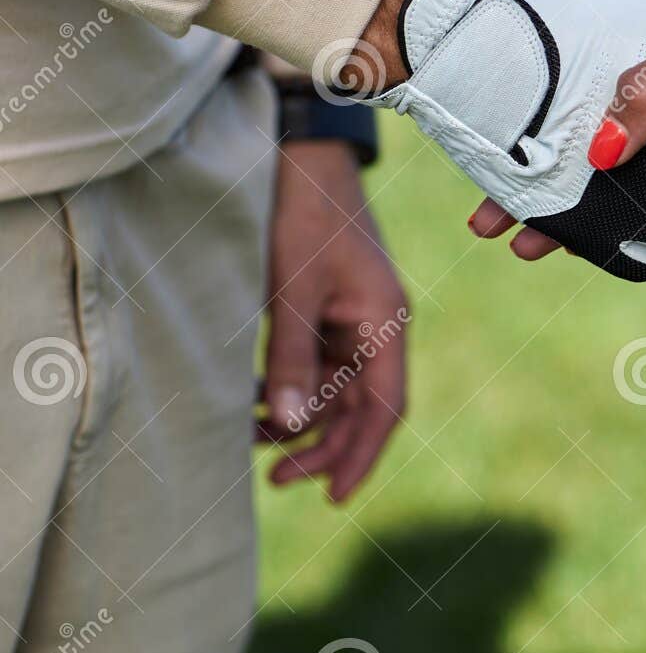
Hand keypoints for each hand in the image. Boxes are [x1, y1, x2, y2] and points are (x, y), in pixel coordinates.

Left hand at [259, 140, 408, 502]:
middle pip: (360, 408)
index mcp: (386, 323)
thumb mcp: (291, 291)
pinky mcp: (328, 310)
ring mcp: (354, 319)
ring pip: (336, 391)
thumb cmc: (304, 216)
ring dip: (300, 420)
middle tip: (275, 480)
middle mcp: (378, 328)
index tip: (332, 496)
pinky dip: (291, 389)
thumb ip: (292, 360)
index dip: (361, 456)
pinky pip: (317, 366)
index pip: (385, 409)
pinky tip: (253, 402)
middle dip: (322, 448)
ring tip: (252, 440)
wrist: (302, 156)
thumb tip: (289, 425)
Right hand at [352, 0, 645, 280]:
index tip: (492, 188)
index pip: (583, 106)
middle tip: (506, 238)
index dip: (532, 144)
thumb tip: (600, 152)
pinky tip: (629, 250)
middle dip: (550, 196)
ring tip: (550, 249)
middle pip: (599, 156)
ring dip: (598, 221)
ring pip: (640, 191)